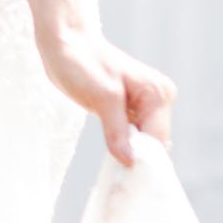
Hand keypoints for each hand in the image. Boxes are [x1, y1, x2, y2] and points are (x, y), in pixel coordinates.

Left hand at [39, 23, 176, 164]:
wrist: (64, 43)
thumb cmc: (81, 62)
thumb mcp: (101, 98)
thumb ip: (117, 131)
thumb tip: (131, 162)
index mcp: (157, 93)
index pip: (157, 141)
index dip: (141, 161)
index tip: (124, 180)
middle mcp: (158, 99)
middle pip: (153, 146)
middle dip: (136, 160)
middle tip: (116, 176)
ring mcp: (145, 106)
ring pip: (143, 145)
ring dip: (129, 156)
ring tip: (113, 166)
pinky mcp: (130, 111)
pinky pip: (133, 138)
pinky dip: (123, 148)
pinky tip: (113, 155)